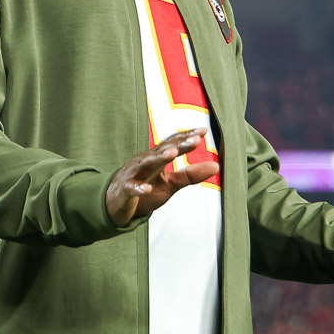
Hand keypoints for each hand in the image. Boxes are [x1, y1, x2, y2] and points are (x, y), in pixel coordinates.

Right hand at [105, 129, 219, 226]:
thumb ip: (191, 174)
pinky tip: (147, 189)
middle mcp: (144, 161)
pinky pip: (131, 188)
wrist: (116, 203)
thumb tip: (217, 165)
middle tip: (195, 140)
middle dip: (178, 145)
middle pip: (162, 150)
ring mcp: (134, 174)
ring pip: (146, 163)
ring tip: (172, 154)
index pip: (172, 144)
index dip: (187, 137)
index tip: (203, 131)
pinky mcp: (125, 190)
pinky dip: (139, 188)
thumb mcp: (171, 183)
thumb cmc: (146, 187)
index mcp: (156, 158)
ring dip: (159, 158)